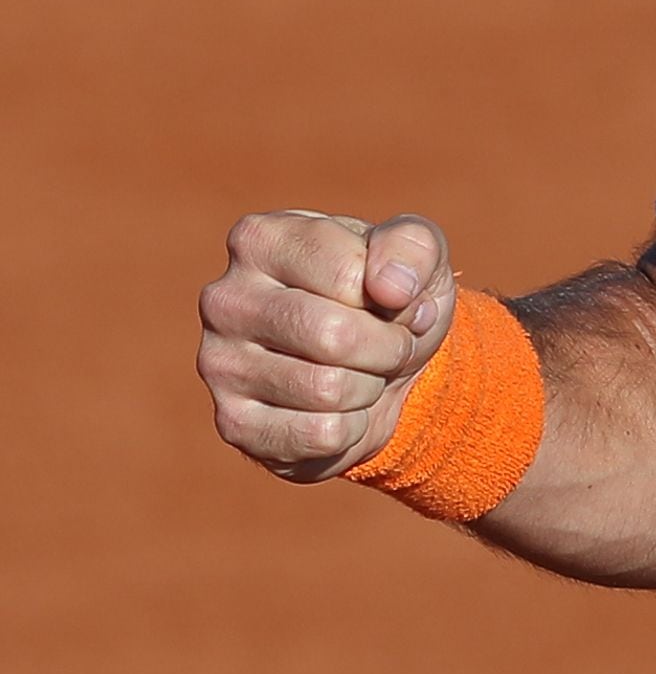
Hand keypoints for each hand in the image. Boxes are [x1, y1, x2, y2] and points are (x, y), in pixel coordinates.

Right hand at [198, 212, 456, 481]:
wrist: (381, 371)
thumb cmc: (389, 300)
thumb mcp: (417, 257)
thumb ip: (414, 246)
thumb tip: (391, 287)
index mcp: (260, 239)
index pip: (349, 273)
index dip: (398, 297)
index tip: (395, 298)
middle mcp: (225, 298)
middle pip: (333, 335)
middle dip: (387, 348)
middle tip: (388, 345)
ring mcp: (219, 363)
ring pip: (328, 390)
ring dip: (369, 387)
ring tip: (359, 372)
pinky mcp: (233, 422)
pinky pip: (320, 435)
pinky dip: (352, 428)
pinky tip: (337, 409)